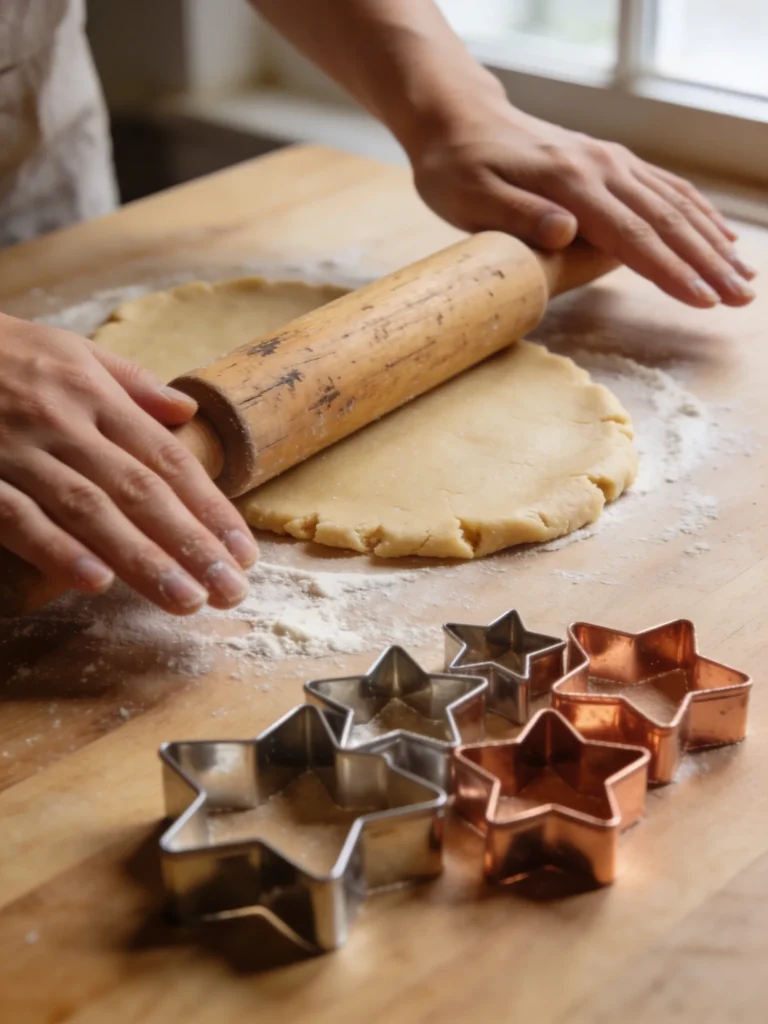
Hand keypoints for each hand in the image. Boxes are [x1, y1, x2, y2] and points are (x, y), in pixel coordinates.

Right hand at [0, 314, 258, 612]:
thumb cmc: (1, 350)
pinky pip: (17, 517)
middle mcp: (65, 423)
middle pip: (141, 492)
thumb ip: (131, 383)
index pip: (168, 460)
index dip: (210, 508)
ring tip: (186, 601)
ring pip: (90, 510)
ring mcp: (17, 452)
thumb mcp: (70, 348)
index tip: (244, 551)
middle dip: (191, 545)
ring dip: (142, 559)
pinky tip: (94, 582)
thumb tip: (186, 412)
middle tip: (232, 592)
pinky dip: (56, 549)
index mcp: (95, 394)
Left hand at [410, 86, 755, 307]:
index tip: (702, 299)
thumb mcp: (470, 198)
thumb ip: (519, 216)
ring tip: (744, 276)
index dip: (669, 271)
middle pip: (666, 221)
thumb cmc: (456, 168)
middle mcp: (601, 167)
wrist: (459, 119)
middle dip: (707, 263)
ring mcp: (610, 161)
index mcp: (570, 182)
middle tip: (741, 298)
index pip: (631, 234)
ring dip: (711, 241)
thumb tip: (567, 233)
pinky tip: (719, 234)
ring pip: (674, 204)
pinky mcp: (609, 162)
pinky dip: (697, 212)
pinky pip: (665, 187)